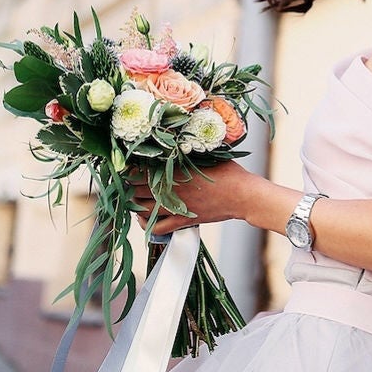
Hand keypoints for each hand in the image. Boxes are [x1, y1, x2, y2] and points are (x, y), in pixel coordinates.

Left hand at [130, 160, 254, 234]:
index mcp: (175, 171)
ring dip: (135, 205)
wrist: (243, 195)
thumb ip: (189, 152)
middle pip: (135, 190)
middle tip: (130, 183)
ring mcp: (176, 207)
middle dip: (129, 186)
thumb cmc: (229, 172)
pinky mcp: (183, 221)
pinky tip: (147, 220)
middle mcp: (171, 190)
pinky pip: (157, 228)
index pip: (140, 171)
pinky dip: (147, 226)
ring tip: (136, 199)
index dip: (130, 170)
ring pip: (141, 210)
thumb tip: (176, 143)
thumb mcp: (208, 156)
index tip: (129, 167)